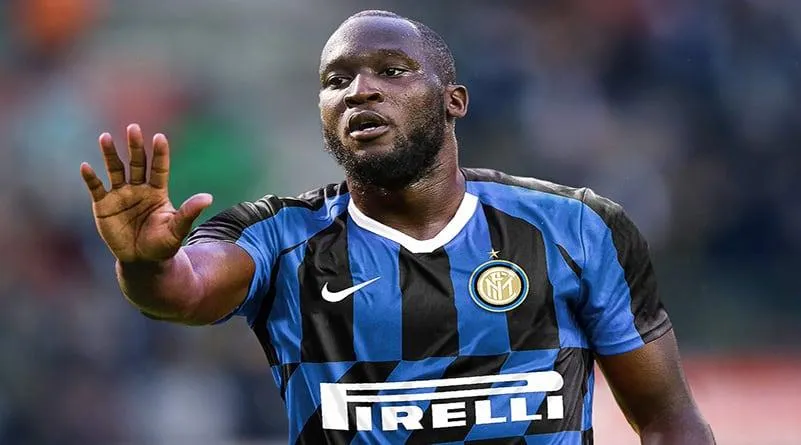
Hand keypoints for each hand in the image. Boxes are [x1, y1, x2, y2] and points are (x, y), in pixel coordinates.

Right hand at [80, 124, 212, 262]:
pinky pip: (96, 188)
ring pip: (115, 170)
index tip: (160, 137)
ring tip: (105, 137)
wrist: (142, 261)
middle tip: (133, 128)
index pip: (159, 168)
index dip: (159, 154)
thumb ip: (189, 212)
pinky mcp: (103, 205)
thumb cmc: (163, 244)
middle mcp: (138, 188)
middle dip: (135, 146)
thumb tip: (208, 198)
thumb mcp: (177, 229)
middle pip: (136, 163)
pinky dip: (90, 178)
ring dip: (109, 154)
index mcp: (157, 191)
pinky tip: (86, 166)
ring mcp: (120, 195)